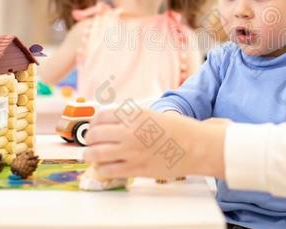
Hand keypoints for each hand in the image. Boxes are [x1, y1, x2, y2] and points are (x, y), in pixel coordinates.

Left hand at [84, 108, 226, 179]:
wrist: (196, 147)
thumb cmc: (179, 130)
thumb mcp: (153, 116)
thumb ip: (133, 119)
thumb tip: (113, 125)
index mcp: (135, 115)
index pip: (101, 116)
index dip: (94, 122)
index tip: (94, 126)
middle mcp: (130, 132)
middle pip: (94, 135)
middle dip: (89, 140)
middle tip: (90, 143)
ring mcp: (132, 152)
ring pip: (96, 154)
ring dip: (90, 156)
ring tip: (91, 156)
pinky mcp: (136, 169)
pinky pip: (108, 170)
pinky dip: (101, 170)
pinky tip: (104, 168)